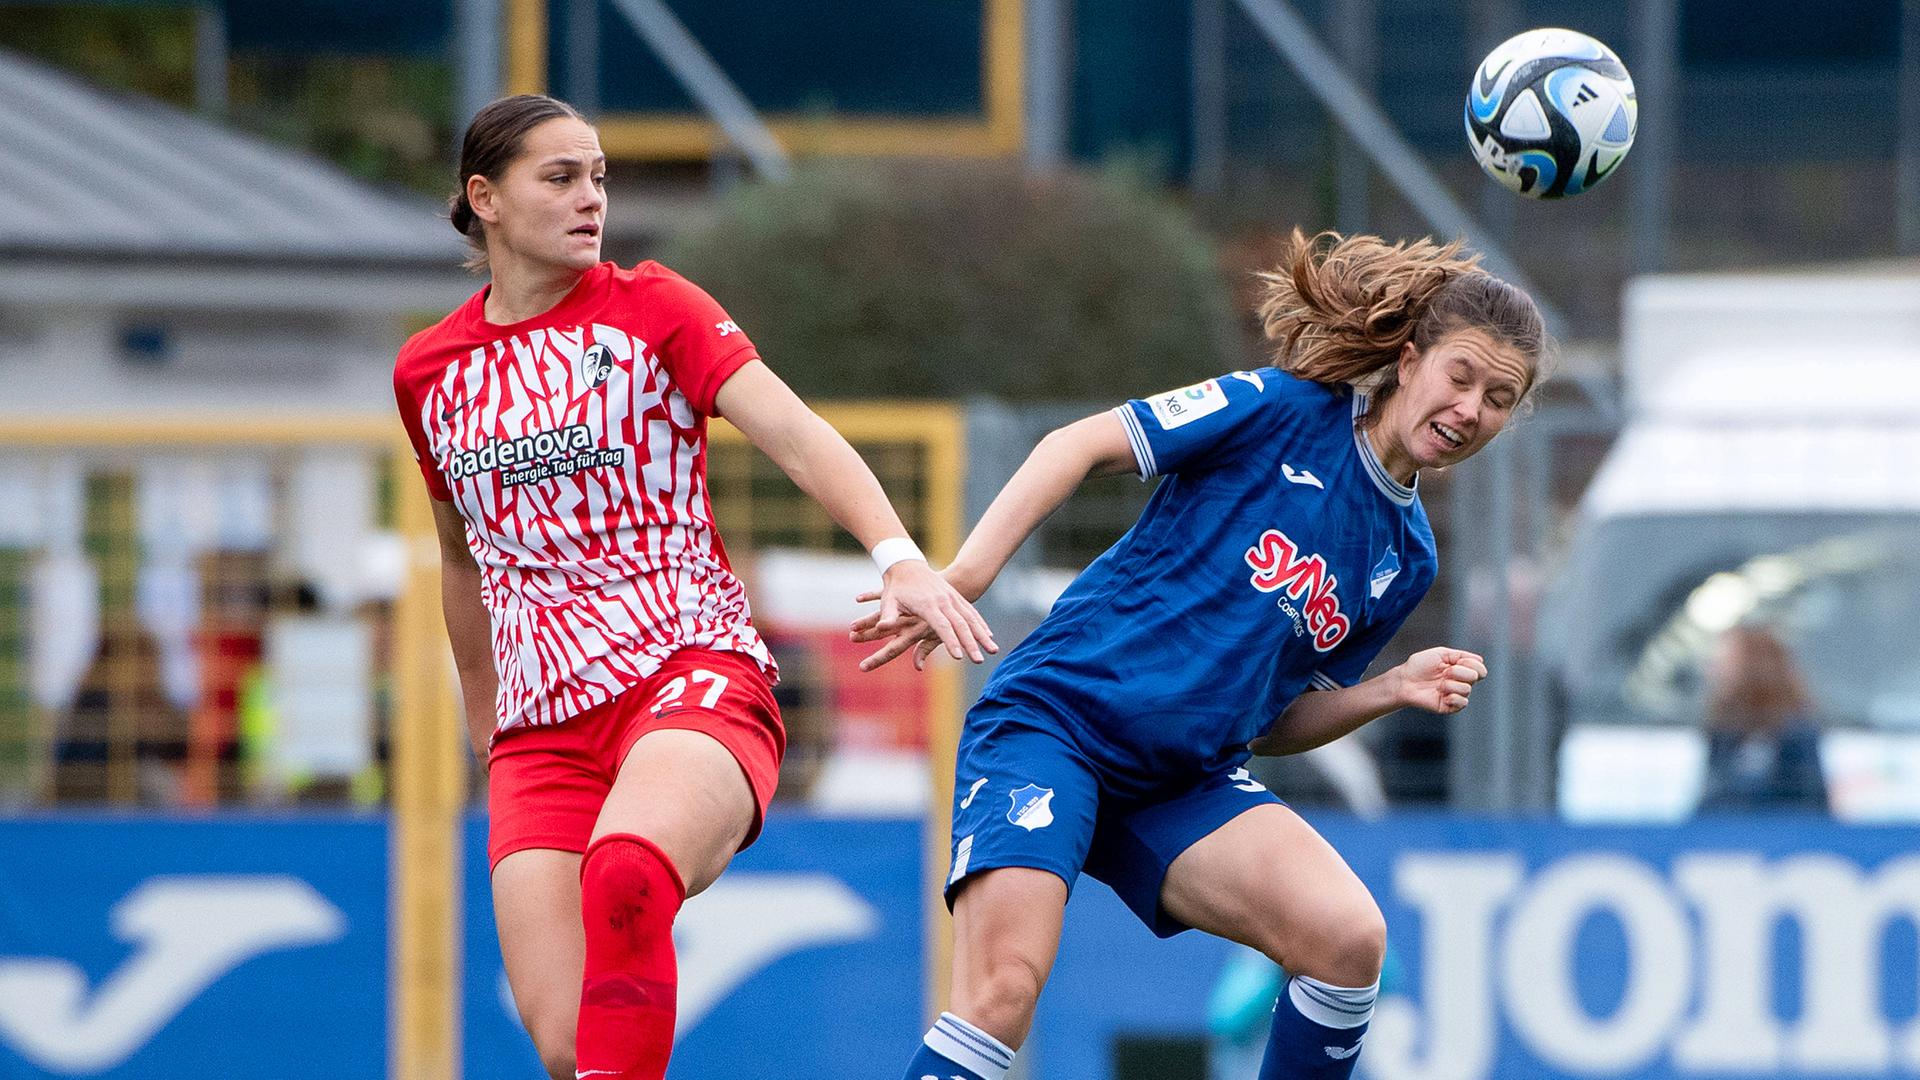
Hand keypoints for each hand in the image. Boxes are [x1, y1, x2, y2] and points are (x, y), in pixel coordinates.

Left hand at [851, 561, 994, 669]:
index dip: (950, 641)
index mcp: (928, 604)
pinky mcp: (955, 596)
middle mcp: (943, 601)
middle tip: (979, 660)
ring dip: (982, 635)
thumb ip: (887, 616)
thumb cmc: (896, 588)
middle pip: (961, 624)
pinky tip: (989, 636)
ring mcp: (952, 597)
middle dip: (971, 643)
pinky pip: (971, 612)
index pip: (942, 625)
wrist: (907, 565)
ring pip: (970, 618)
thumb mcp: (888, 602)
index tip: (958, 656)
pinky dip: (981, 624)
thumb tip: (881, 627)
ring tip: (993, 650)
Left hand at [1392, 646, 1487, 713]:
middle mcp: (1460, 682)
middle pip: (1476, 677)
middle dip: (1459, 672)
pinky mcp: (1450, 707)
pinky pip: (1463, 703)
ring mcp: (1456, 694)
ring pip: (1467, 689)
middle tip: (1444, 672)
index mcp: (1460, 669)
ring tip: (1439, 684)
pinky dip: (1453, 697)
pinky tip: (1441, 694)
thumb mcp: (1440, 653)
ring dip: (1451, 684)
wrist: (1404, 680)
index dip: (1472, 664)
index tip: (1457, 661)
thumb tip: (1480, 660)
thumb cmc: (1419, 666)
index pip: (1480, 668)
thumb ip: (1460, 655)